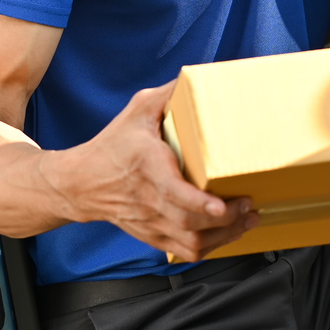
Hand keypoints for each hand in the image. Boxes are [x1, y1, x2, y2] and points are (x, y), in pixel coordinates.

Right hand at [41, 82, 256, 261]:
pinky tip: (228, 233)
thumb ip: (168, 95)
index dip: (199, 204)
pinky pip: (184, 251)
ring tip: (247, 220)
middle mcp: (149, 200)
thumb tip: (199, 78)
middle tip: (250, 205)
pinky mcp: (152, 236)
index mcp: (147, 167)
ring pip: (191, 243)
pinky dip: (210, 247)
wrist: (80, 183)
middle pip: (190, 223)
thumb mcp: (137, 111)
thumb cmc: (112, 145)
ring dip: (224, 236)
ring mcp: (151, 222)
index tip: (222, 206)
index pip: (173, 193)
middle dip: (226, 220)